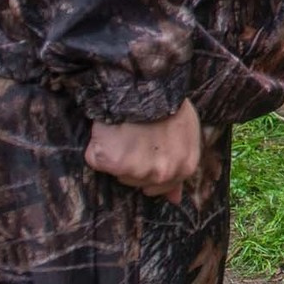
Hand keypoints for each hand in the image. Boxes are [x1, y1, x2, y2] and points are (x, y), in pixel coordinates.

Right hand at [84, 99, 202, 202]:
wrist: (143, 84)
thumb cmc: (166, 103)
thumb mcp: (186, 132)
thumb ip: (181, 165)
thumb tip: (175, 199)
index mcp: (184, 167)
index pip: (161, 187)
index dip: (150, 167)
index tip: (146, 152)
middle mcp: (161, 174)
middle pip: (138, 181)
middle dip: (134, 163)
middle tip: (136, 137)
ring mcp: (135, 170)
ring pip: (118, 173)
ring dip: (117, 155)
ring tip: (125, 130)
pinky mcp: (109, 162)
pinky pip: (96, 160)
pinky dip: (98, 147)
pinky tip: (109, 131)